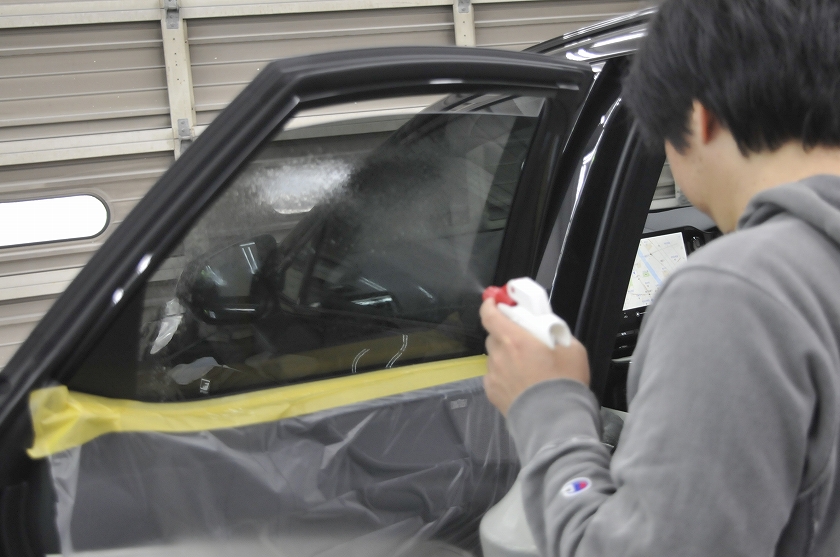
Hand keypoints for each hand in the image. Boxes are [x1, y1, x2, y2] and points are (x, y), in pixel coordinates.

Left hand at [480, 298, 589, 415]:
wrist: (555, 421)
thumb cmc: (565, 382)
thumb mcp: (572, 349)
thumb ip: (556, 334)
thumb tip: (548, 331)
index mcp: (515, 340)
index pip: (490, 315)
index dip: (490, 306)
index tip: (495, 302)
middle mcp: (499, 355)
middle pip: (494, 336)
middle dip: (505, 335)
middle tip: (522, 341)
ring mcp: (493, 375)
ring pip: (494, 358)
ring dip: (505, 357)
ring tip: (524, 368)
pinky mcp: (491, 393)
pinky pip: (494, 377)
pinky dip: (503, 376)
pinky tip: (520, 385)